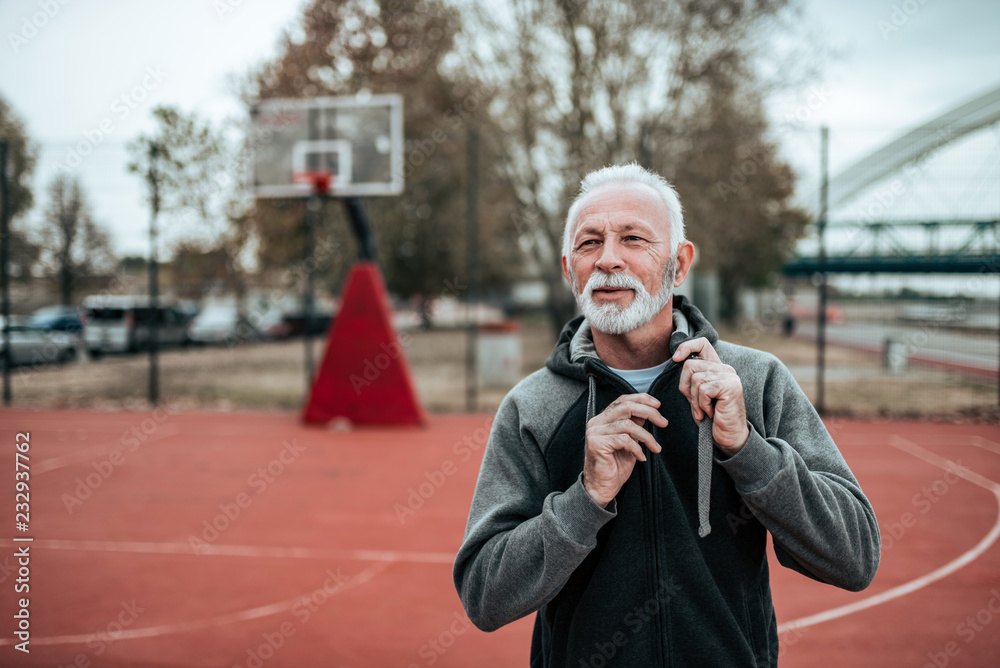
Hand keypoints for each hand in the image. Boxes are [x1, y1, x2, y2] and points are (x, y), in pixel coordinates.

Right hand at [583, 393, 667, 507]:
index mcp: (603, 419)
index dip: (641, 399)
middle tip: (663, 422)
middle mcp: (596, 422)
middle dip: (649, 412)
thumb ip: (635, 426)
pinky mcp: (597, 444)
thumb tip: (649, 412)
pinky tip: (641, 457)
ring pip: (627, 424)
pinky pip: (624, 440)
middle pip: (625, 407)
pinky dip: (637, 448)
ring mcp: (595, 432)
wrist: (602, 488)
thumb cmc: (615, 467)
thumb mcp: (629, 442)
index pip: (622, 400)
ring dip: (647, 436)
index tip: (658, 405)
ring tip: (655, 447)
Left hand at [672, 338, 749, 455]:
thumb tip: (676, 358)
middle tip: (696, 404)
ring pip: (695, 379)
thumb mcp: (697, 395)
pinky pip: (703, 390)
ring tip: (706, 410)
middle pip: (690, 365)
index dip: (686, 346)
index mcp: (717, 368)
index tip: (675, 358)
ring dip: (695, 401)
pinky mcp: (730, 386)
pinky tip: (712, 413)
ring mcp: (729, 376)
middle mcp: (725, 369)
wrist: (729, 436)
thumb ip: (691, 378)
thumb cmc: (712, 418)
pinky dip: (702, 405)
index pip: (702, 344)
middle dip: (686, 388)